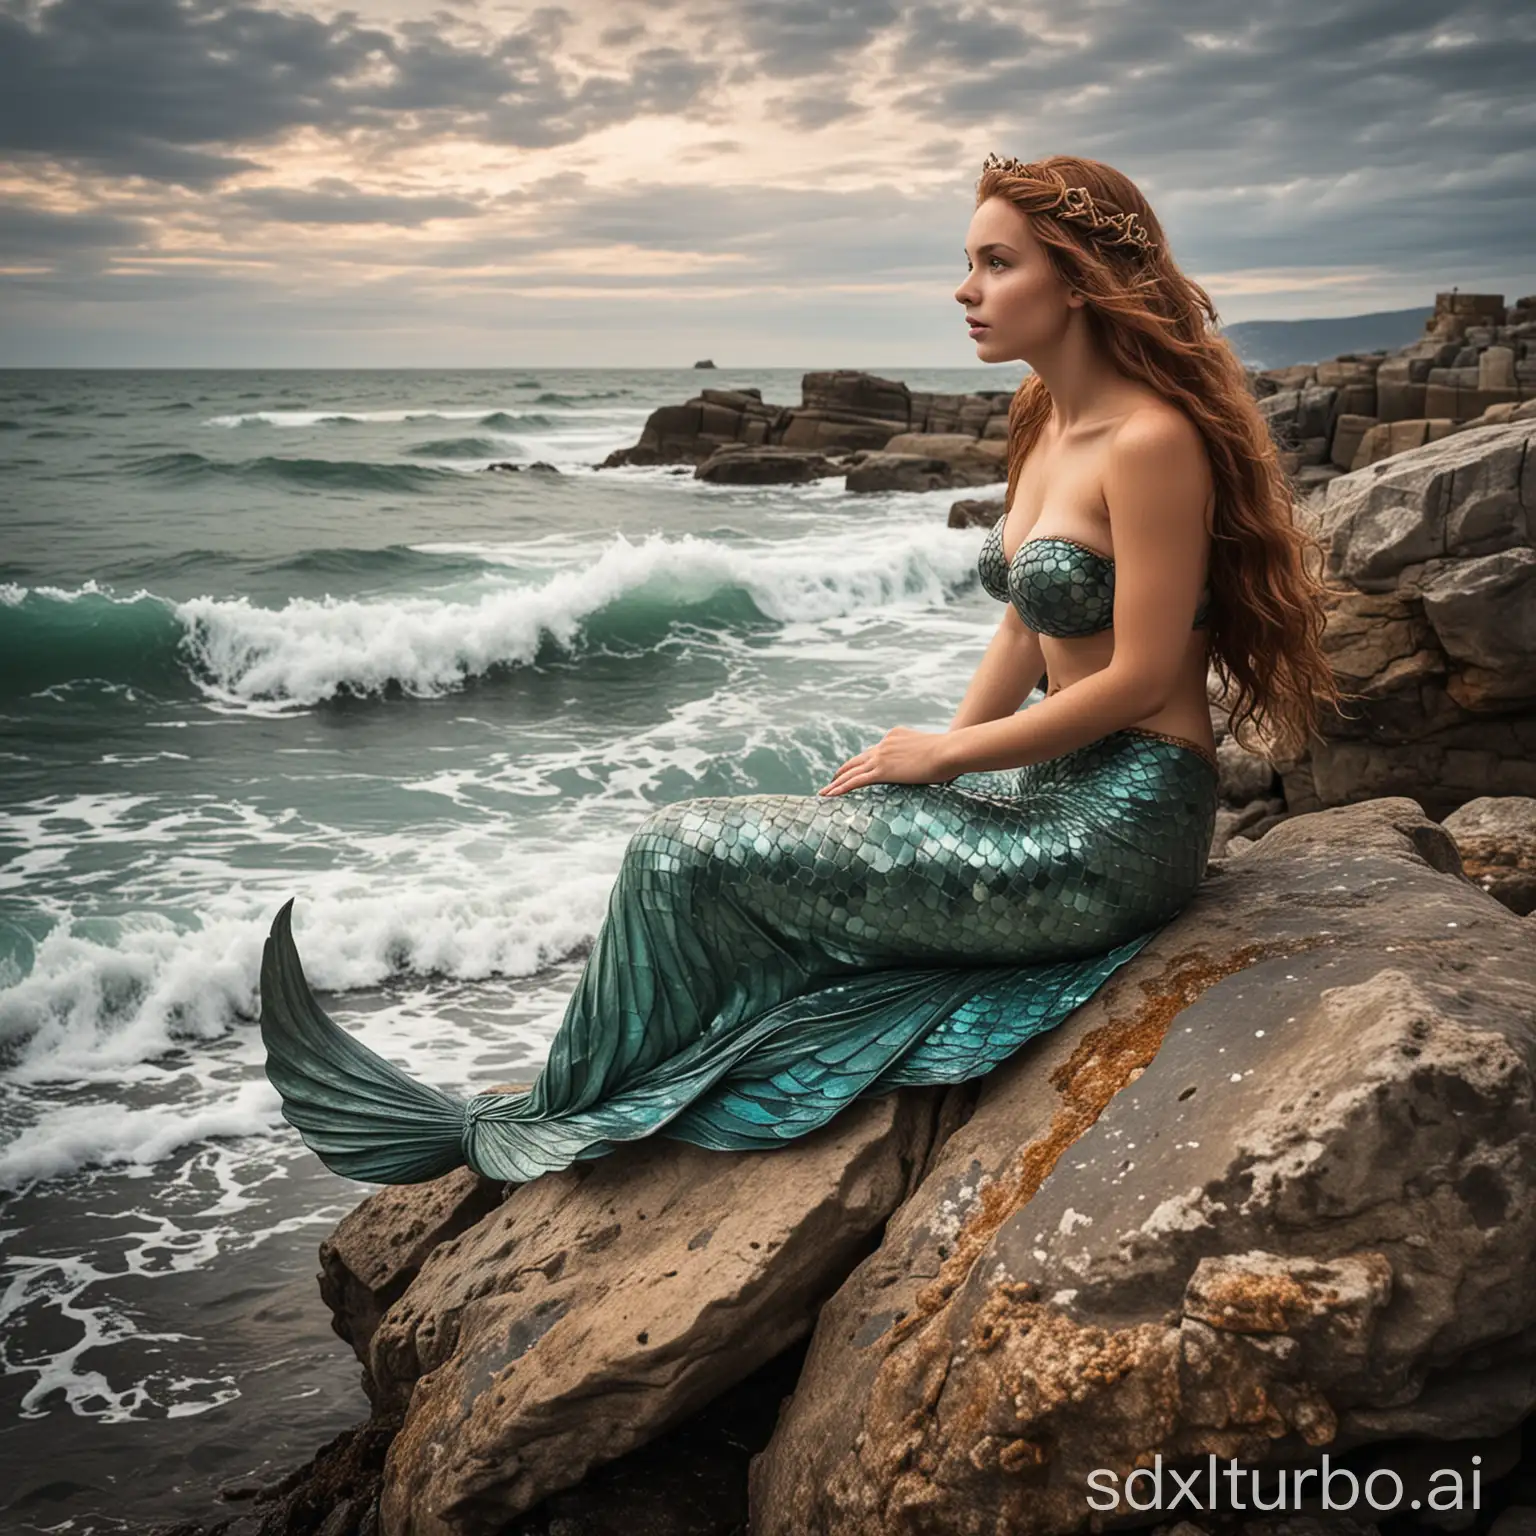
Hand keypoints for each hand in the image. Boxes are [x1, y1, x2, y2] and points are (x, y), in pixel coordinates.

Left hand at [818, 727, 952, 796]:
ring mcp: (881, 756)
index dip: (863, 761)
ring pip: (851, 771)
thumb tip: (940, 767)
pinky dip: (840, 788)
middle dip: (843, 770)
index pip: (875, 750)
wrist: (949, 751)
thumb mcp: (935, 751)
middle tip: (833, 779)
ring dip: (835, 782)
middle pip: (857, 759)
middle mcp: (884, 743)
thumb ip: (929, 757)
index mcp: (895, 735)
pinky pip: (855, 781)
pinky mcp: (882, 770)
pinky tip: (830, 795)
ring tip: (824, 792)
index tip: (857, 768)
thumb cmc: (951, 753)